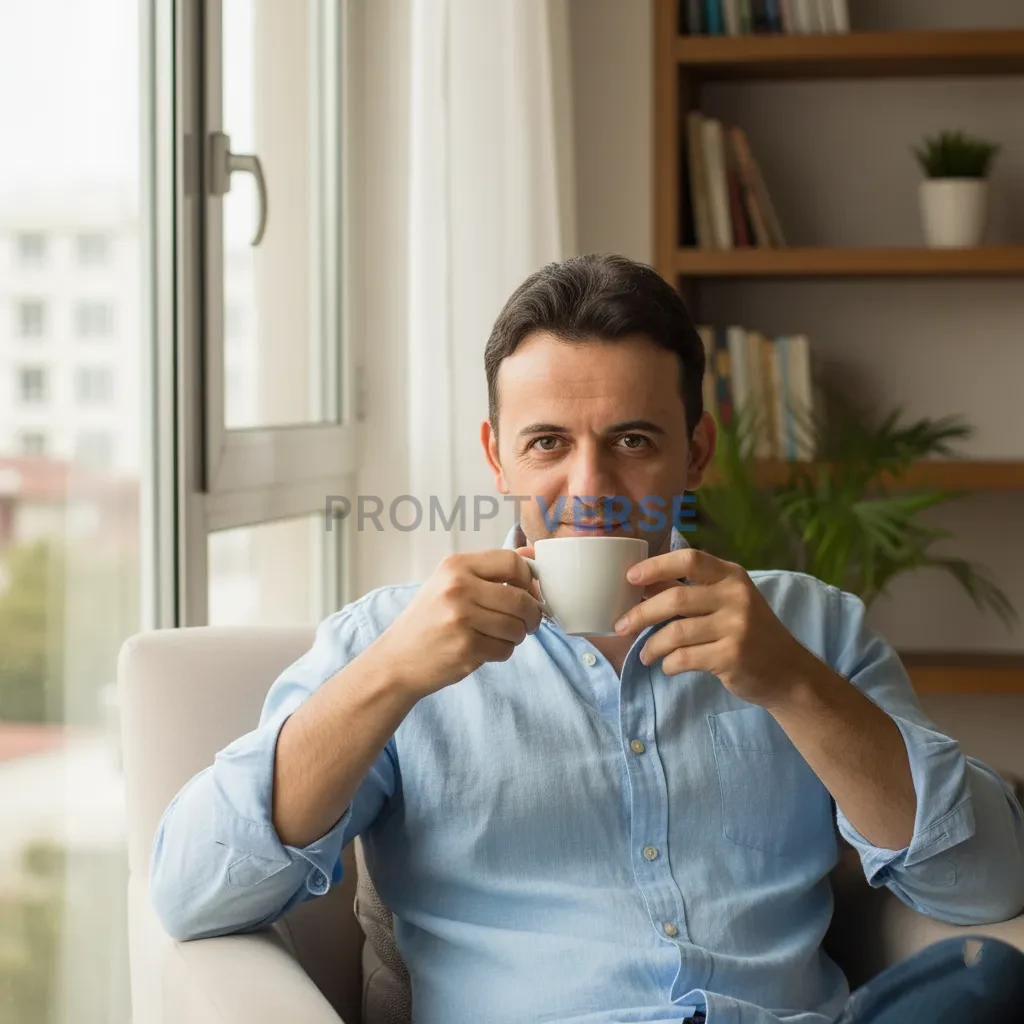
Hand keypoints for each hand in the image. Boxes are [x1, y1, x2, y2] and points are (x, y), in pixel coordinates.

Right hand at [366, 549, 542, 701]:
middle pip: (520, 598)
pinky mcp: (466, 647)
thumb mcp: (449, 584)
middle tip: (527, 622)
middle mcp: (458, 588)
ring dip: (516, 636)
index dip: (527, 579)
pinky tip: (484, 649)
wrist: (397, 659)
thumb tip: (531, 553)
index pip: (511, 562)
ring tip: (498, 635)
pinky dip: (502, 652)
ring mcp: (461, 618)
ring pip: (517, 627)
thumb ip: (489, 571)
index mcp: (455, 566)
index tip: (526, 592)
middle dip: (531, 615)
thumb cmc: (428, 620)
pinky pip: (506, 649)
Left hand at [613, 548, 821, 708]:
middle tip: (621, 626)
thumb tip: (641, 585)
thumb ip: (693, 591)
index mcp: (732, 576)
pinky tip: (668, 666)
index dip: (656, 565)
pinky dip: (669, 664)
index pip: (690, 558)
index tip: (630, 577)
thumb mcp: (729, 602)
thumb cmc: (750, 633)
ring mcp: (736, 627)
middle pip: (675, 598)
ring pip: (676, 632)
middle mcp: (736, 597)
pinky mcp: (732, 657)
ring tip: (645, 655)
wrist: (789, 673)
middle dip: (640, 613)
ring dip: (652, 645)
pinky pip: (685, 658)